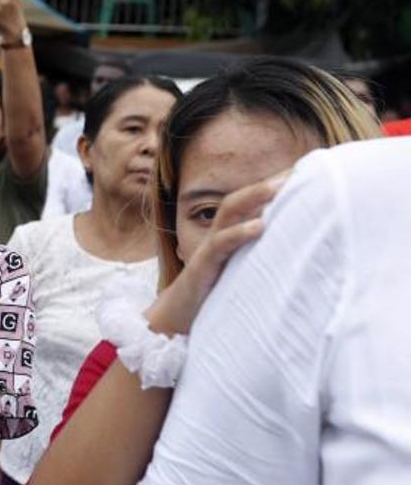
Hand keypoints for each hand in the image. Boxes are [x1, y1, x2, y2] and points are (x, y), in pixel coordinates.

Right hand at [147, 170, 289, 334]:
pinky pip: (221, 244)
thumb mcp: (242, 269)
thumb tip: (298, 244)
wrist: (179, 316)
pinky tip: (260, 226)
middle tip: (298, 169)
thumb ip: (261, 254)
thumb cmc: (215, 292)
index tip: (305, 169)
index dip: (274, 184)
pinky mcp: (204, 265)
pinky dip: (239, 233)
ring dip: (254, 196)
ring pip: (229, 212)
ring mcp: (210, 247)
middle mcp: (220, 234)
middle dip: (268, 183)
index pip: (252, 202)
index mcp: (230, 234)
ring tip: (279, 187)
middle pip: (242, 198)